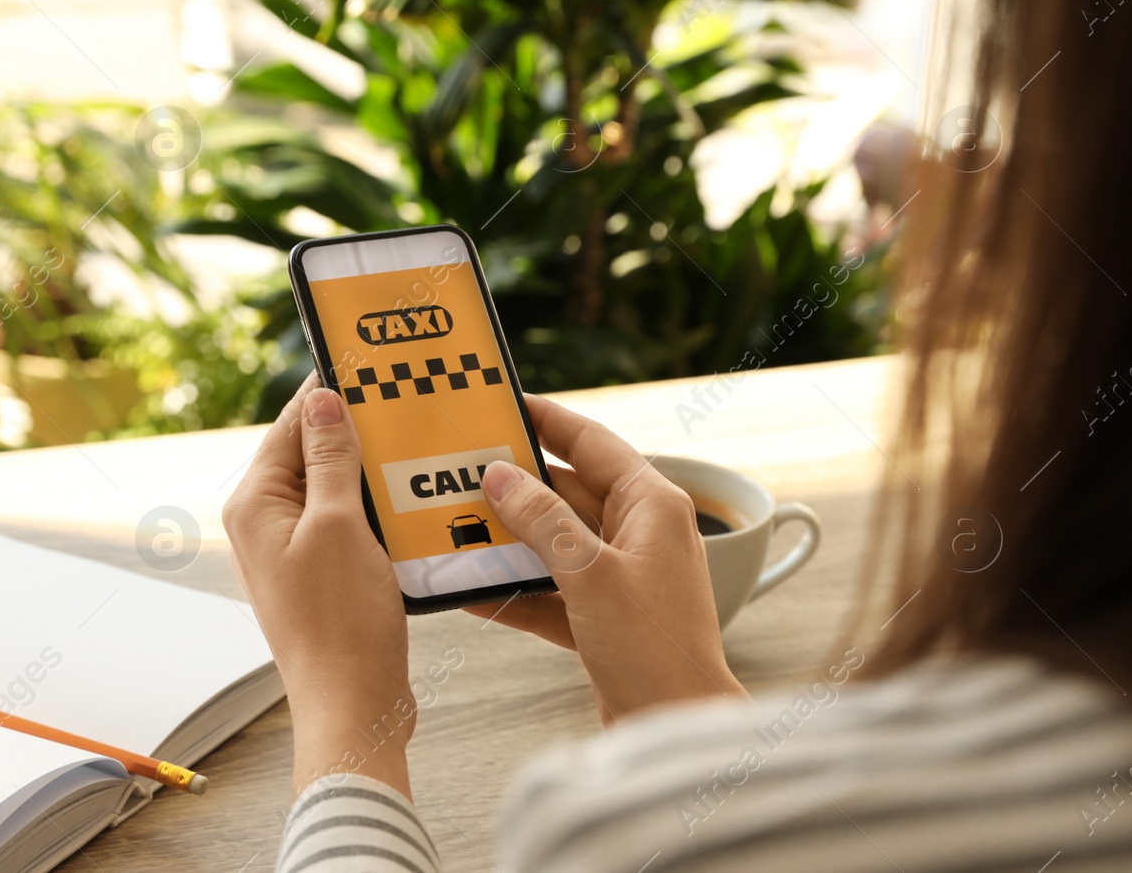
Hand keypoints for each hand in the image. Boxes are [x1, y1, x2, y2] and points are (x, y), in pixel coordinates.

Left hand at [223, 374, 413, 796]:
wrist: (353, 704)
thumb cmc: (341, 624)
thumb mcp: (339, 527)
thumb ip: (329, 460)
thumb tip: (322, 400)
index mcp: (254, 504)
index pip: (291, 424)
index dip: (330, 393)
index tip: (367, 362)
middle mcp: (264, 523)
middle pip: (309, 452)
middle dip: (353, 431)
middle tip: (401, 402)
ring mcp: (290, 550)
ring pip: (331, 487)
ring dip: (368, 472)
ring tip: (412, 447)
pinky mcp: (319, 573)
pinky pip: (344, 521)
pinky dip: (374, 508)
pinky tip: (408, 502)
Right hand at [464, 395, 745, 720]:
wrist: (675, 727)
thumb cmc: (654, 650)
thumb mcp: (589, 574)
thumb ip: (542, 521)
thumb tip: (502, 477)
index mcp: (652, 506)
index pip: (592, 443)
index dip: (546, 419)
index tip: (504, 404)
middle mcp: (639, 534)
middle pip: (567, 491)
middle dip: (516, 484)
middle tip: (463, 469)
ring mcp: (620, 576)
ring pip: (554, 541)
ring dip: (509, 539)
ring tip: (456, 525)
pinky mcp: (602, 617)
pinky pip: (549, 590)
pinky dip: (515, 591)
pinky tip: (472, 590)